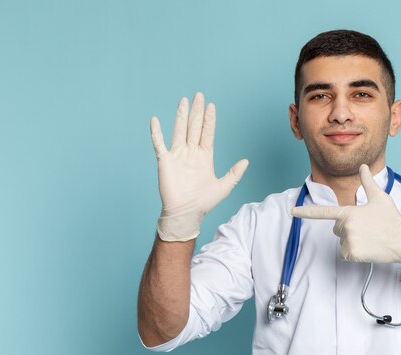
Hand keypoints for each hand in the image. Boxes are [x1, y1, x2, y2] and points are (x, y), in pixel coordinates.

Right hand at [151, 92, 248, 240]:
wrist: (186, 214)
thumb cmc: (203, 203)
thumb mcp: (224, 187)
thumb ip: (234, 174)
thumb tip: (246, 161)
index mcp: (205, 156)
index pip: (207, 133)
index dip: (209, 119)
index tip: (211, 106)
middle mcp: (191, 152)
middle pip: (194, 127)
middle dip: (197, 111)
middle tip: (199, 95)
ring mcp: (178, 155)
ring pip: (180, 130)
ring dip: (181, 116)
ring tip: (184, 101)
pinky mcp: (165, 162)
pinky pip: (159, 144)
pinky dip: (156, 133)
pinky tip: (155, 120)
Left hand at [291, 164, 400, 270]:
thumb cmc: (391, 219)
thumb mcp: (380, 198)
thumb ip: (368, 182)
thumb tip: (363, 166)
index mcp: (349, 212)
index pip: (323, 211)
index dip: (306, 212)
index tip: (292, 212)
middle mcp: (345, 226)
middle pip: (336, 228)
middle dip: (348, 229)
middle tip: (367, 229)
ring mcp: (348, 240)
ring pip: (341, 241)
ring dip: (351, 241)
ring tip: (369, 239)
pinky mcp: (351, 253)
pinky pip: (345, 254)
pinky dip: (354, 254)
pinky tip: (367, 249)